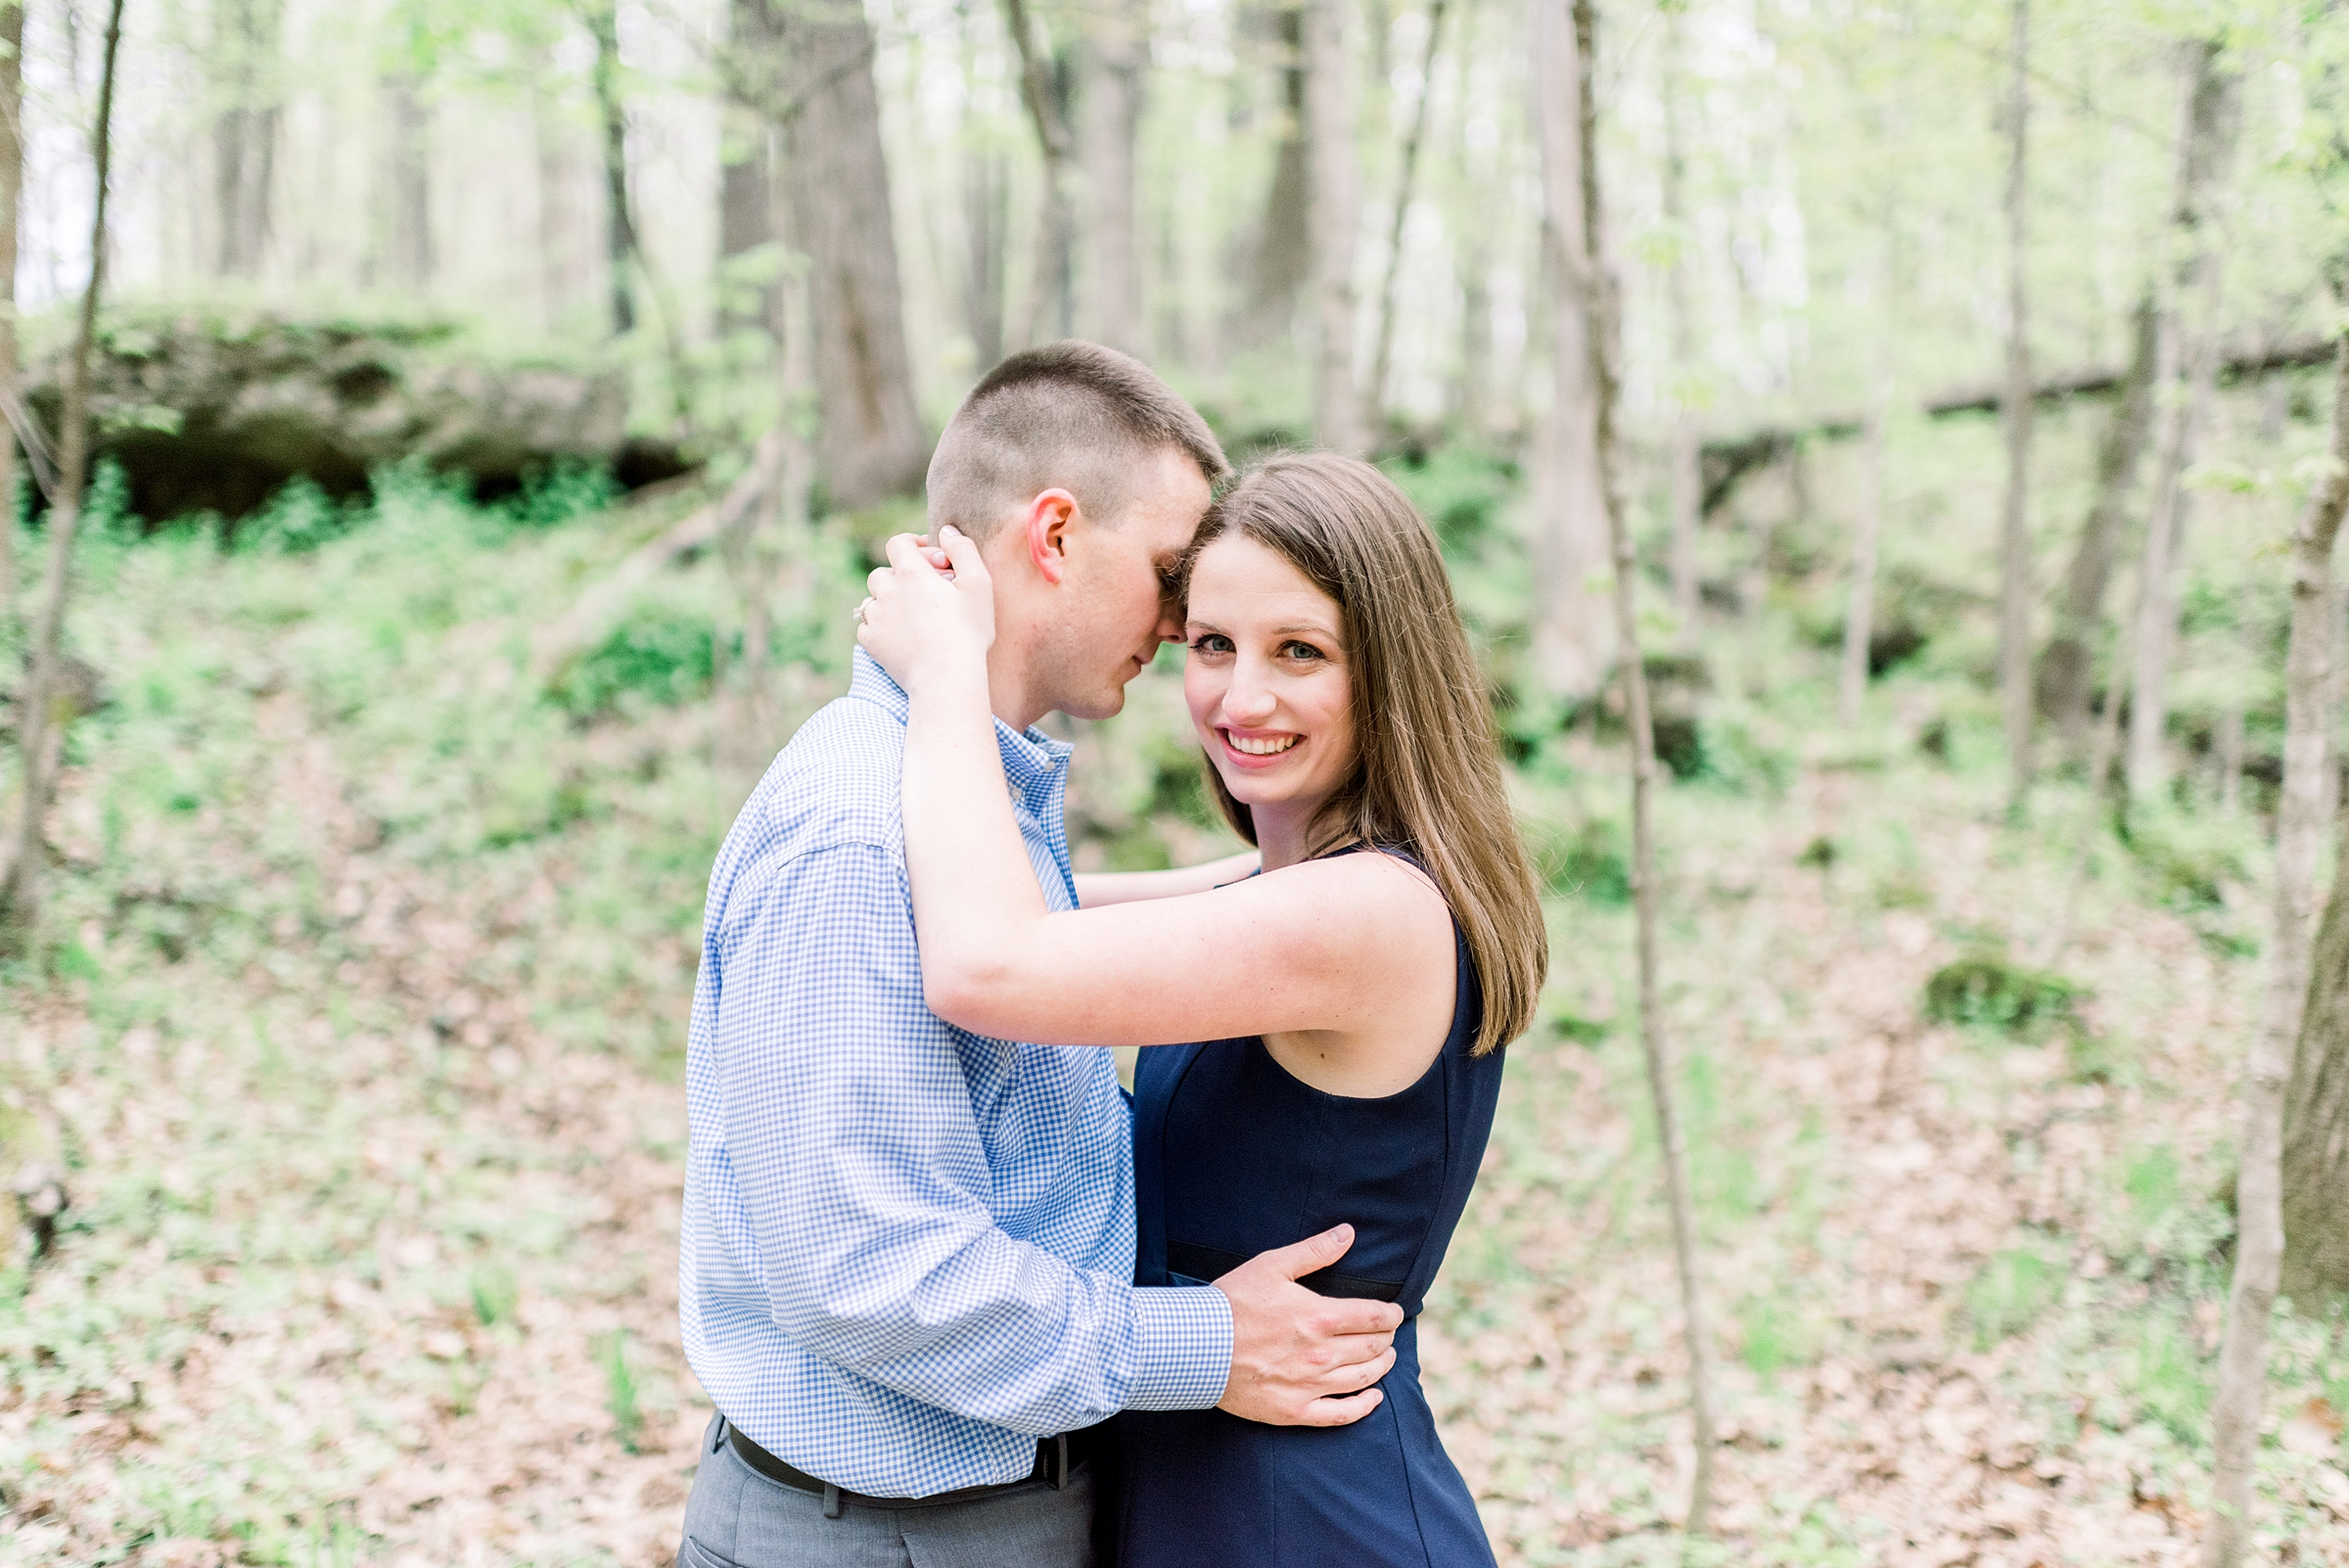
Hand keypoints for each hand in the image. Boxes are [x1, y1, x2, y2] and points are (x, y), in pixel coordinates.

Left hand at [855, 526, 994, 695]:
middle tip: (924, 593)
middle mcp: (887, 591)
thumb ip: (963, 550)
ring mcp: (876, 618)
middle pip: (881, 573)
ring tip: (912, 617)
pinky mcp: (871, 643)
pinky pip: (868, 627)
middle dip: (900, 578)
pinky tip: (901, 636)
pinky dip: (880, 627)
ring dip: (889, 603)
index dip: (912, 545)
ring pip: (872, 600)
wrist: (947, 676)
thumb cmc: (968, 630)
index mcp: (911, 572)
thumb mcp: (978, 583)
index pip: (897, 544)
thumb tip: (945, 531)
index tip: (929, 558)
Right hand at [1212, 1224, 1402, 1426]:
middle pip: (1372, 1347)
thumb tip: (1347, 1233)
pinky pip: (1340, 1414)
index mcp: (1319, 1317)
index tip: (1395, 1312)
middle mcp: (1321, 1354)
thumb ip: (1314, 1251)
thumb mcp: (1272, 1265)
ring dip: (1381, 1366)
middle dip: (1386, 1338)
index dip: (1390, 1314)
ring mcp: (1309, 1385)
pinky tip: (1373, 1398)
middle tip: (1388, 1333)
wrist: (1195, 1345)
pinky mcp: (1294, 1410)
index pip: (1373, 1317)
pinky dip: (1363, 1407)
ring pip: (1362, 1378)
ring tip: (1385, 1358)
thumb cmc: (1232, 1301)